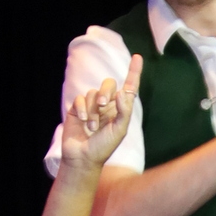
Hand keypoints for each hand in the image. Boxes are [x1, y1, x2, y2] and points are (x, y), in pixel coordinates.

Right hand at [61, 54, 142, 170]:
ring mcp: (91, 106)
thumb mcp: (119, 131)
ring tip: (92, 128)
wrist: (83, 158)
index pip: (129, 87)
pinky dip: (82, 109)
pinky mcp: (77, 108)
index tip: (137, 58)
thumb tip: (123, 92)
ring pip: (93, 93)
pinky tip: (83, 121)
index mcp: (120, 109)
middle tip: (103, 104)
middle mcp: (107, 105)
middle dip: (105, 92)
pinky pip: (80, 98)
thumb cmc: (104, 147)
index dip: (133, 72)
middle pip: (108, 84)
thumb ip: (125, 111)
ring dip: (93, 111)